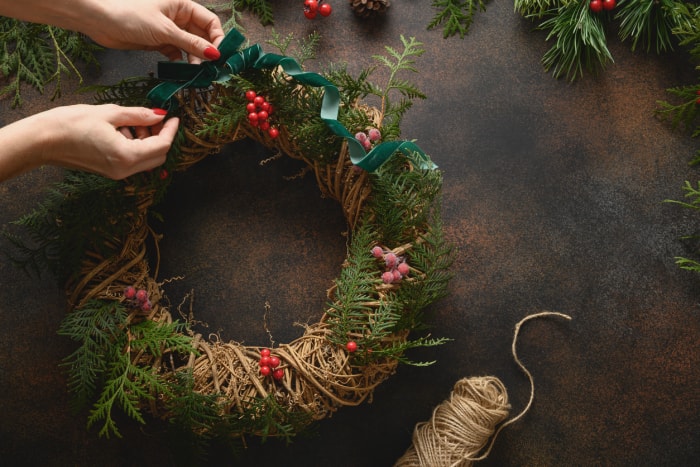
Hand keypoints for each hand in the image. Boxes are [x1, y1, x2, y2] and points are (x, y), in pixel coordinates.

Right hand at [0, 104, 178, 180]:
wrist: (41, 140)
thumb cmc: (70, 124)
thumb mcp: (109, 113)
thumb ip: (138, 115)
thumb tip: (158, 115)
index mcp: (127, 156)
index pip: (162, 146)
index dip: (171, 130)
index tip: (173, 116)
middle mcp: (124, 170)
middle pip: (158, 157)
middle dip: (160, 136)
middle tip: (154, 117)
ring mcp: (117, 173)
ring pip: (146, 160)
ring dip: (147, 141)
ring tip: (132, 121)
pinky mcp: (109, 171)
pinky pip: (132, 160)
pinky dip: (135, 146)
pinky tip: (122, 130)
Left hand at [84, 0, 224, 61]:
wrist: (99, 20)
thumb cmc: (130, 15)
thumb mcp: (165, 30)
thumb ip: (191, 43)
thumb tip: (215, 54)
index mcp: (182, 5)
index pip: (209, 21)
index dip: (217, 38)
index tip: (220, 56)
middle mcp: (178, 16)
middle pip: (202, 35)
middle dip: (208, 51)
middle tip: (212, 69)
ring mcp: (169, 30)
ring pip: (190, 46)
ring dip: (195, 60)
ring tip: (197, 73)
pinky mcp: (159, 42)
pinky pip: (177, 53)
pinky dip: (181, 63)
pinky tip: (183, 71)